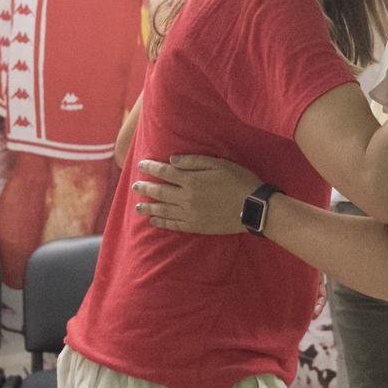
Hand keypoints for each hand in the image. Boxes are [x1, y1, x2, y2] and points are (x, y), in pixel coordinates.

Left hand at [132, 155, 260, 234]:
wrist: (253, 208)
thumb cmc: (238, 181)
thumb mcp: (219, 164)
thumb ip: (194, 161)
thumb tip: (172, 160)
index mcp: (192, 180)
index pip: (165, 173)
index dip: (151, 168)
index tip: (141, 164)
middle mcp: (187, 198)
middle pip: (160, 192)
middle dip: (146, 187)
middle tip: (134, 186)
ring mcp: (190, 214)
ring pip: (163, 210)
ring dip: (149, 207)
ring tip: (138, 205)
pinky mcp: (196, 226)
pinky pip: (174, 225)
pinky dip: (162, 223)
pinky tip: (154, 221)